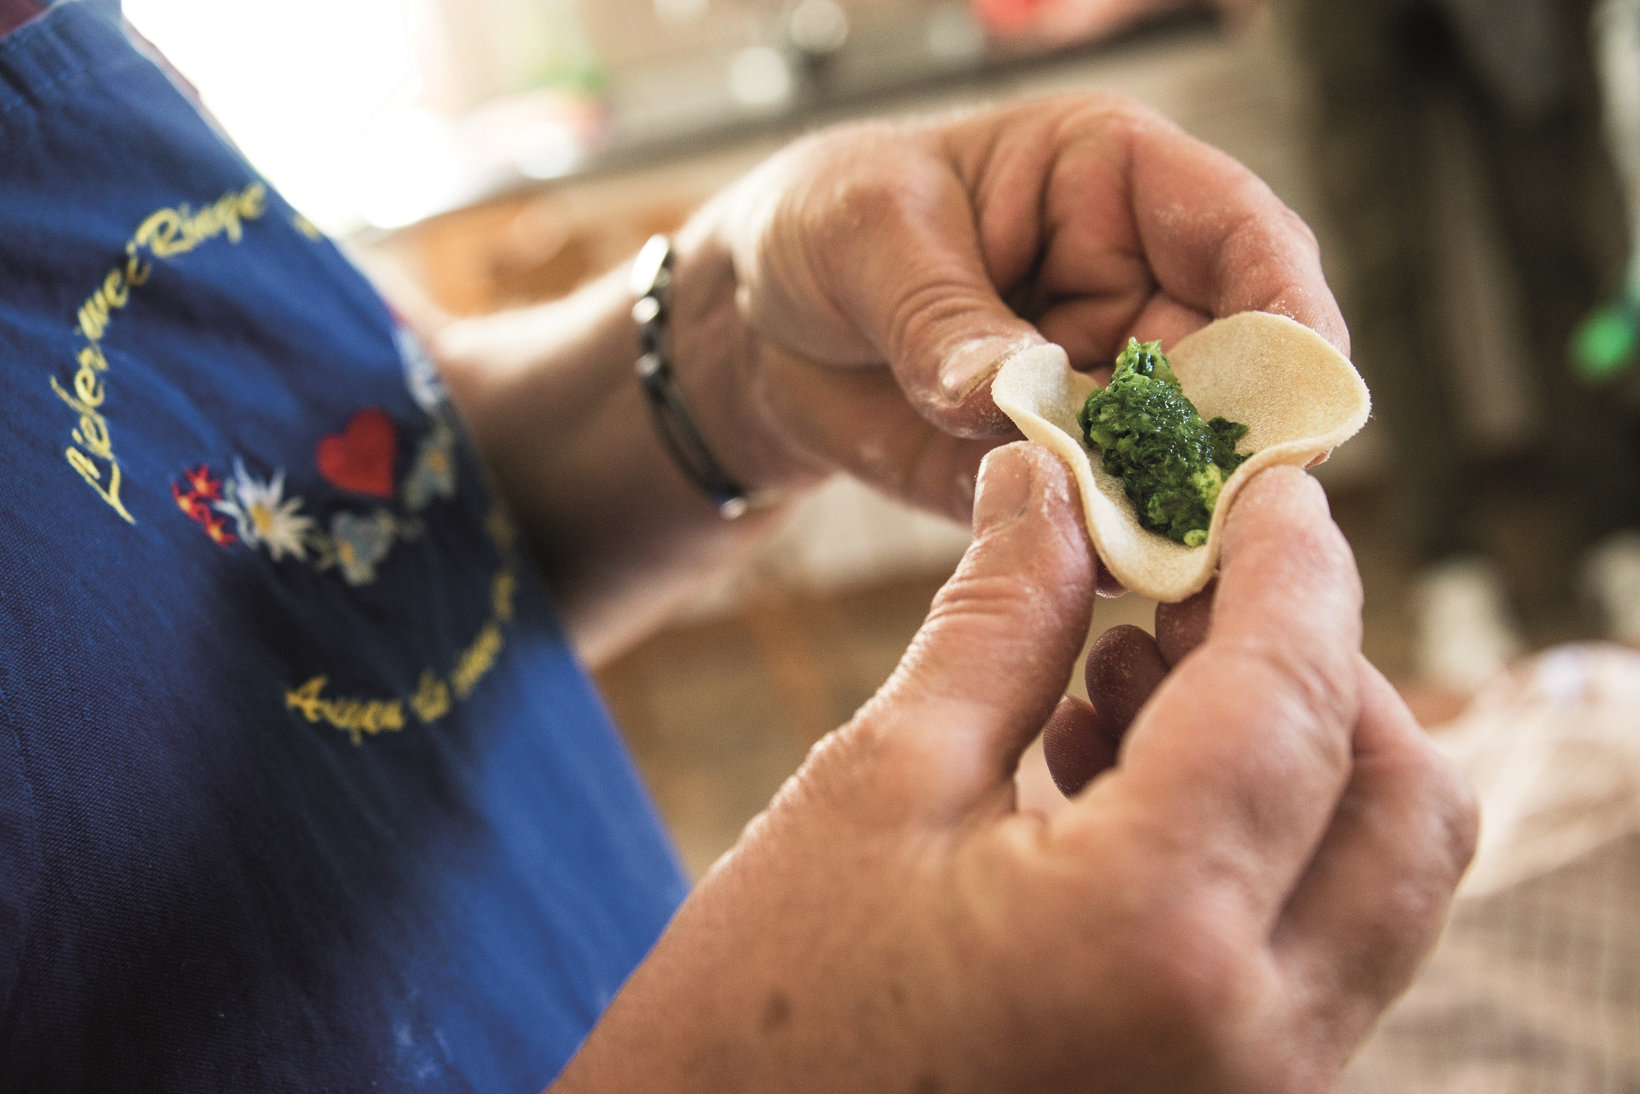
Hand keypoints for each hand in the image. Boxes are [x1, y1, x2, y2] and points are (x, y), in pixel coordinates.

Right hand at [550, 450, 1475, 1092]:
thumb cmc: (760, 1013)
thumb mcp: (879, 785)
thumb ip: (1001, 622)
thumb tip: (1048, 481)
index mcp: (1152, 936)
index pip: (1292, 699)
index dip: (1296, 565)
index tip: (1268, 483)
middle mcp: (1255, 1040)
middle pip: (1402, 801)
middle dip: (1326, 661)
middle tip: (1202, 580)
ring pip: (1375, 880)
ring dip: (1295, 747)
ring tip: (1132, 664)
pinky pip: (1312, 948)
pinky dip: (1261, 838)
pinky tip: (1118, 769)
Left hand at [671, 92, 1345, 520]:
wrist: (759, 323)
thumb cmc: (825, 225)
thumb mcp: (867, 235)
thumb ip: (943, 316)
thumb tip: (1008, 394)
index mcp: (1117, 186)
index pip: (1242, 236)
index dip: (1287, 312)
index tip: (1297, 397)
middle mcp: (1138, 291)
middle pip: (1239, 371)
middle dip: (1236, 443)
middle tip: (1218, 512)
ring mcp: (1107, 392)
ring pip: (1184, 461)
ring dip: (1177, 513)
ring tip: (1150, 557)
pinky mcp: (1063, 472)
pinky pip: (1109, 520)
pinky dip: (1108, 555)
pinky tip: (1092, 578)